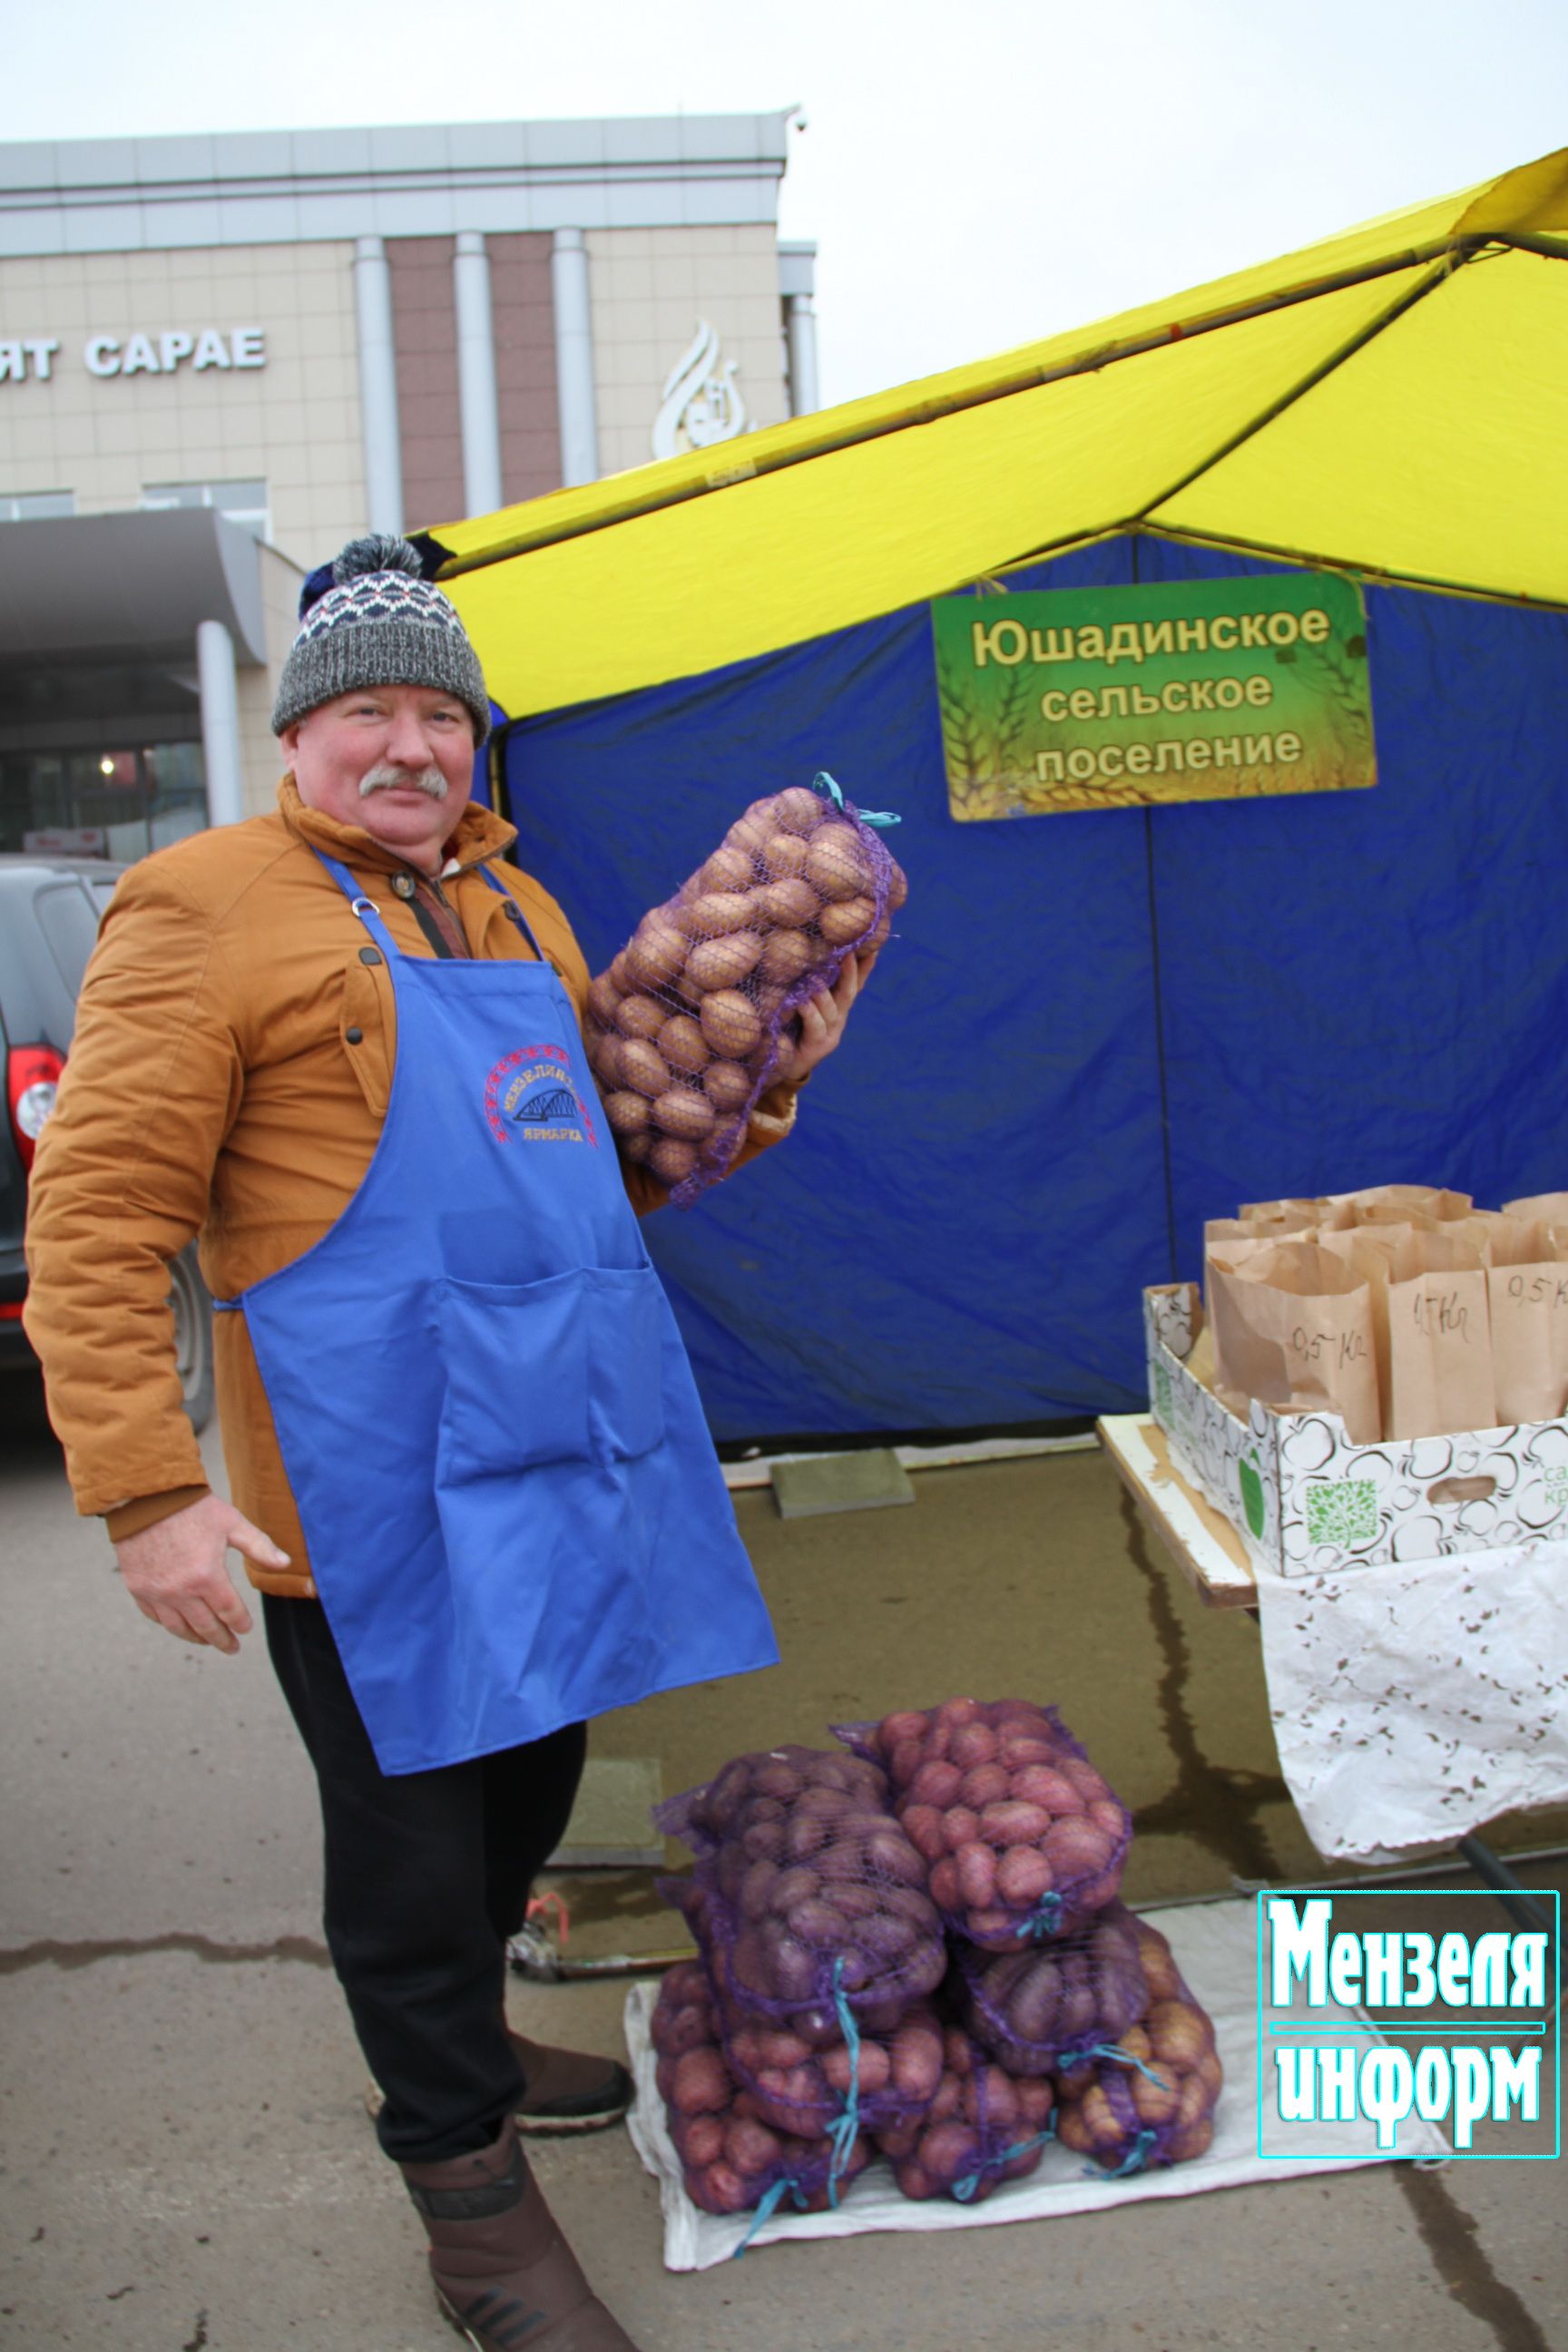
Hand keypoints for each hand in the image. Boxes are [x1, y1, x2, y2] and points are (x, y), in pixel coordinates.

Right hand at [114, 1494, 293, 1653]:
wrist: (147, 1498)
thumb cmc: (193, 1509)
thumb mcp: (232, 1524)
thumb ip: (259, 1546)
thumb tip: (285, 1564)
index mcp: (207, 1577)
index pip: (229, 1611)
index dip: (240, 1622)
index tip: (246, 1628)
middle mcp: (180, 1591)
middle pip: (206, 1626)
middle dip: (221, 1639)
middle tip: (231, 1647)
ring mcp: (157, 1593)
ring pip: (179, 1627)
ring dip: (196, 1637)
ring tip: (207, 1641)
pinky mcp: (138, 1588)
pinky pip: (155, 1616)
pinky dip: (170, 1624)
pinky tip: (179, 1625)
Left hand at [791, 950, 877, 1082]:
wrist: (783, 1066)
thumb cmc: (788, 1028)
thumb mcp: (799, 1003)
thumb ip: (805, 986)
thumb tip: (804, 957)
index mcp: (837, 1007)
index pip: (855, 983)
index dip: (864, 966)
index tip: (872, 945)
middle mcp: (838, 1019)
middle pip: (849, 992)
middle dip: (850, 971)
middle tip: (848, 951)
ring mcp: (831, 1033)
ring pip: (832, 1008)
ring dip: (823, 991)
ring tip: (814, 976)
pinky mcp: (818, 1046)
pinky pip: (816, 1025)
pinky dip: (810, 1011)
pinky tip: (802, 1002)